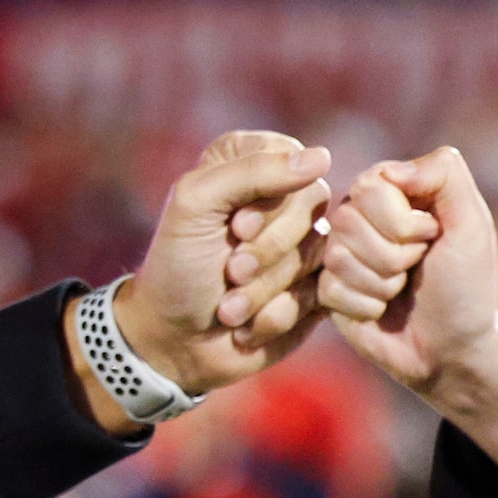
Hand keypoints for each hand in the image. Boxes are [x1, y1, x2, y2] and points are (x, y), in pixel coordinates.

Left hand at [104, 131, 333, 399]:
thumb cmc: (177, 265)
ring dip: (264, 289)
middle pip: (311, 205)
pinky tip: (247, 326)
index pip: (291, 159)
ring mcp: (304, 243)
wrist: (173, 339)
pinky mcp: (316, 287)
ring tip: (228, 308)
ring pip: (318, 254)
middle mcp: (283, 198)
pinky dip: (276, 315)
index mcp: (250, 162)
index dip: (267, 200)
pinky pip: (323, 294)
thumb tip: (321, 158)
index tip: (234, 225)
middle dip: (266, 249)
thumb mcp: (196, 205)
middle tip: (230, 271)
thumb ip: (252, 172)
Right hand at [320, 147, 497, 477]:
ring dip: (382, 283)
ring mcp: (338, 252)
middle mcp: (357, 216)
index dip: (401, 220)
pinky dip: (366, 307)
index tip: (430, 237)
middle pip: (348, 220)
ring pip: (337, 256)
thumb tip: (392, 168)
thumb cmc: (467, 286)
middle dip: (393, 255)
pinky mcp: (325, 290)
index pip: (370, 185)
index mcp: (390, 192)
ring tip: (400, 290)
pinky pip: (330, 289)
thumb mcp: (472, 224)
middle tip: (415, 267)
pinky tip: (381, 310)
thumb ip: (445, 176)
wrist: (454, 349)